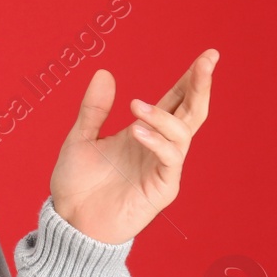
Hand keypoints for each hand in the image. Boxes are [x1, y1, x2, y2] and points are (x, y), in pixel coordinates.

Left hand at [49, 49, 218, 244]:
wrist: (69, 220)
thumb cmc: (77, 183)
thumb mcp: (80, 138)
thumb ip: (94, 109)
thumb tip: (104, 72)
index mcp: (144, 132)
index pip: (176, 100)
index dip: (191, 79)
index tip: (207, 56)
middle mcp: (159, 147)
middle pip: (192, 112)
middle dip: (201, 86)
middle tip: (207, 60)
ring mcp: (163, 167)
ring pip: (183, 134)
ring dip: (164, 116)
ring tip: (136, 107)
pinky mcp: (162, 188)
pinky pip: (170, 159)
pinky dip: (158, 142)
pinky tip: (137, 131)